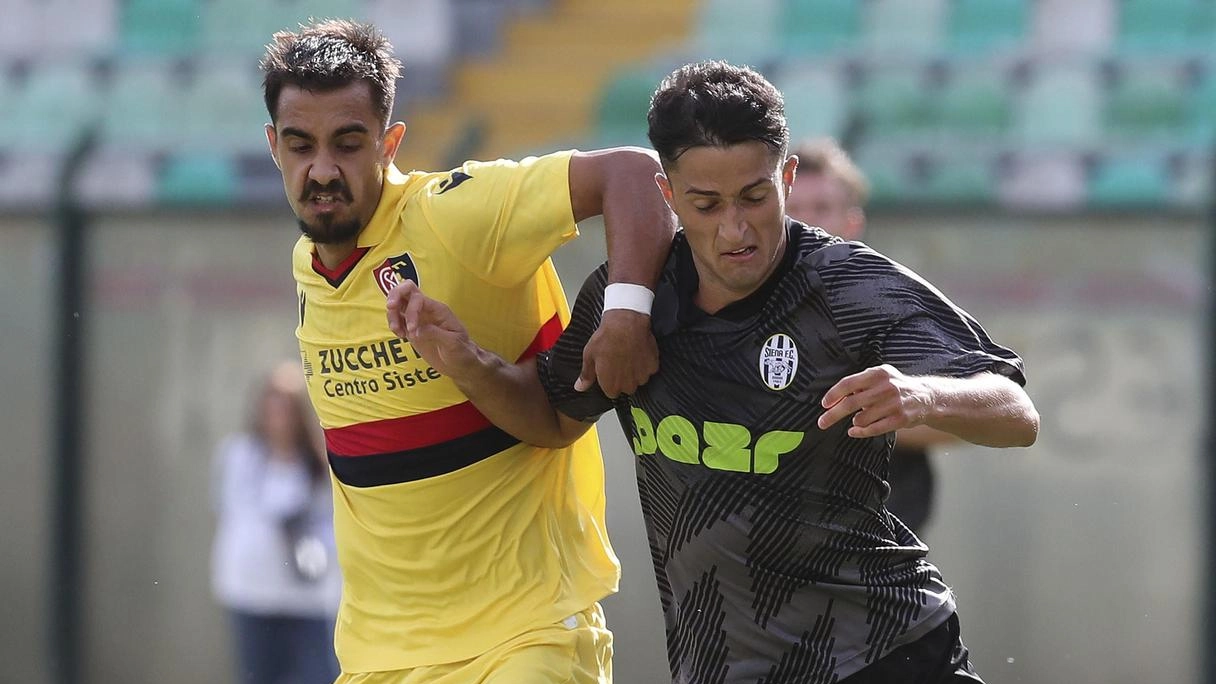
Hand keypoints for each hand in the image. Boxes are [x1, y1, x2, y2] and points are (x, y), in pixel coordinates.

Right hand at [385, 280, 476, 378]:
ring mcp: (418, 318)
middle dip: (395, 295)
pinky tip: (400, 335)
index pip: (418, 299)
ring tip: (397, 331)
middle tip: (390, 308)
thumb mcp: (453, 343)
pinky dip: (393, 324)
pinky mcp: (412, 329)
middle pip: (407, 290)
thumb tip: (415, 329)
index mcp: (438, 309)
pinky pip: (397, 319)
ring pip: (398, 304)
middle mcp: (427, 310)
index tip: (412, 331)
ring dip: (392, 314)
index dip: (411, 312)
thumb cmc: (462, 351)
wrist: (461, 364)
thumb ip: (434, 333)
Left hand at [575, 309, 657, 396]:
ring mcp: (642, 376)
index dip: (609, 380)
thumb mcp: (589, 356)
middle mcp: (628, 385)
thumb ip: (586, 375)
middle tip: (618, 360)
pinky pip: (649, 369)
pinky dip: (645, 362)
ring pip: (638, 379)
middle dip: (623, 377)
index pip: (611, 392)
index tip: (608, 371)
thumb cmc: (608, 338)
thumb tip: (580, 387)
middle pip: (626, 387)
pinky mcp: (652, 366)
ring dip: (635, 371)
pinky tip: (638, 352)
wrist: (626, 322)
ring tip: (628, 355)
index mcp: (611, 386)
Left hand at [817, 364, 932, 438]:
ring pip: (861, 418)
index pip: (848, 383)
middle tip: (822, 422)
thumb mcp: (880, 377)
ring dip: (855, 422)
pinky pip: (873, 429)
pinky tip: (854, 431)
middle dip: (833, 414)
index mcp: (877, 374)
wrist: (927, 397)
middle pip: (851, 403)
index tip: (824, 404)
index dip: (833, 395)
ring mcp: (893, 403)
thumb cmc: (896, 387)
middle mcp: (885, 387)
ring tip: (859, 419)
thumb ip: (859, 384)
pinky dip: (860, 432)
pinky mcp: (900, 419)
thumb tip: (835, 398)